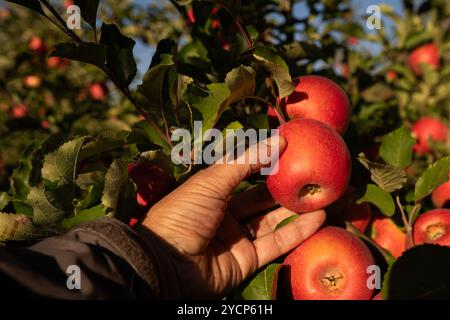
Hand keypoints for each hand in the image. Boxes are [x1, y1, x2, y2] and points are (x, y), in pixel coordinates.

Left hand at [141, 136, 325, 298]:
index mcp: (212, 192)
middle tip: (312, 173)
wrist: (165, 264)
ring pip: (272, 221)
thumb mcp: (212, 181)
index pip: (244, 174)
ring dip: (297, 209)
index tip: (292, 149)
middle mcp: (225, 214)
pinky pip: (276, 243)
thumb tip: (279, 140)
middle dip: (285, 187)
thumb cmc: (183, 214)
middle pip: (261, 198)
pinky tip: (319, 218)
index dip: (266, 162)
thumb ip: (247, 162)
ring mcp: (237, 238)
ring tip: (322, 194)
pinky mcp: (247, 260)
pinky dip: (298, 231)